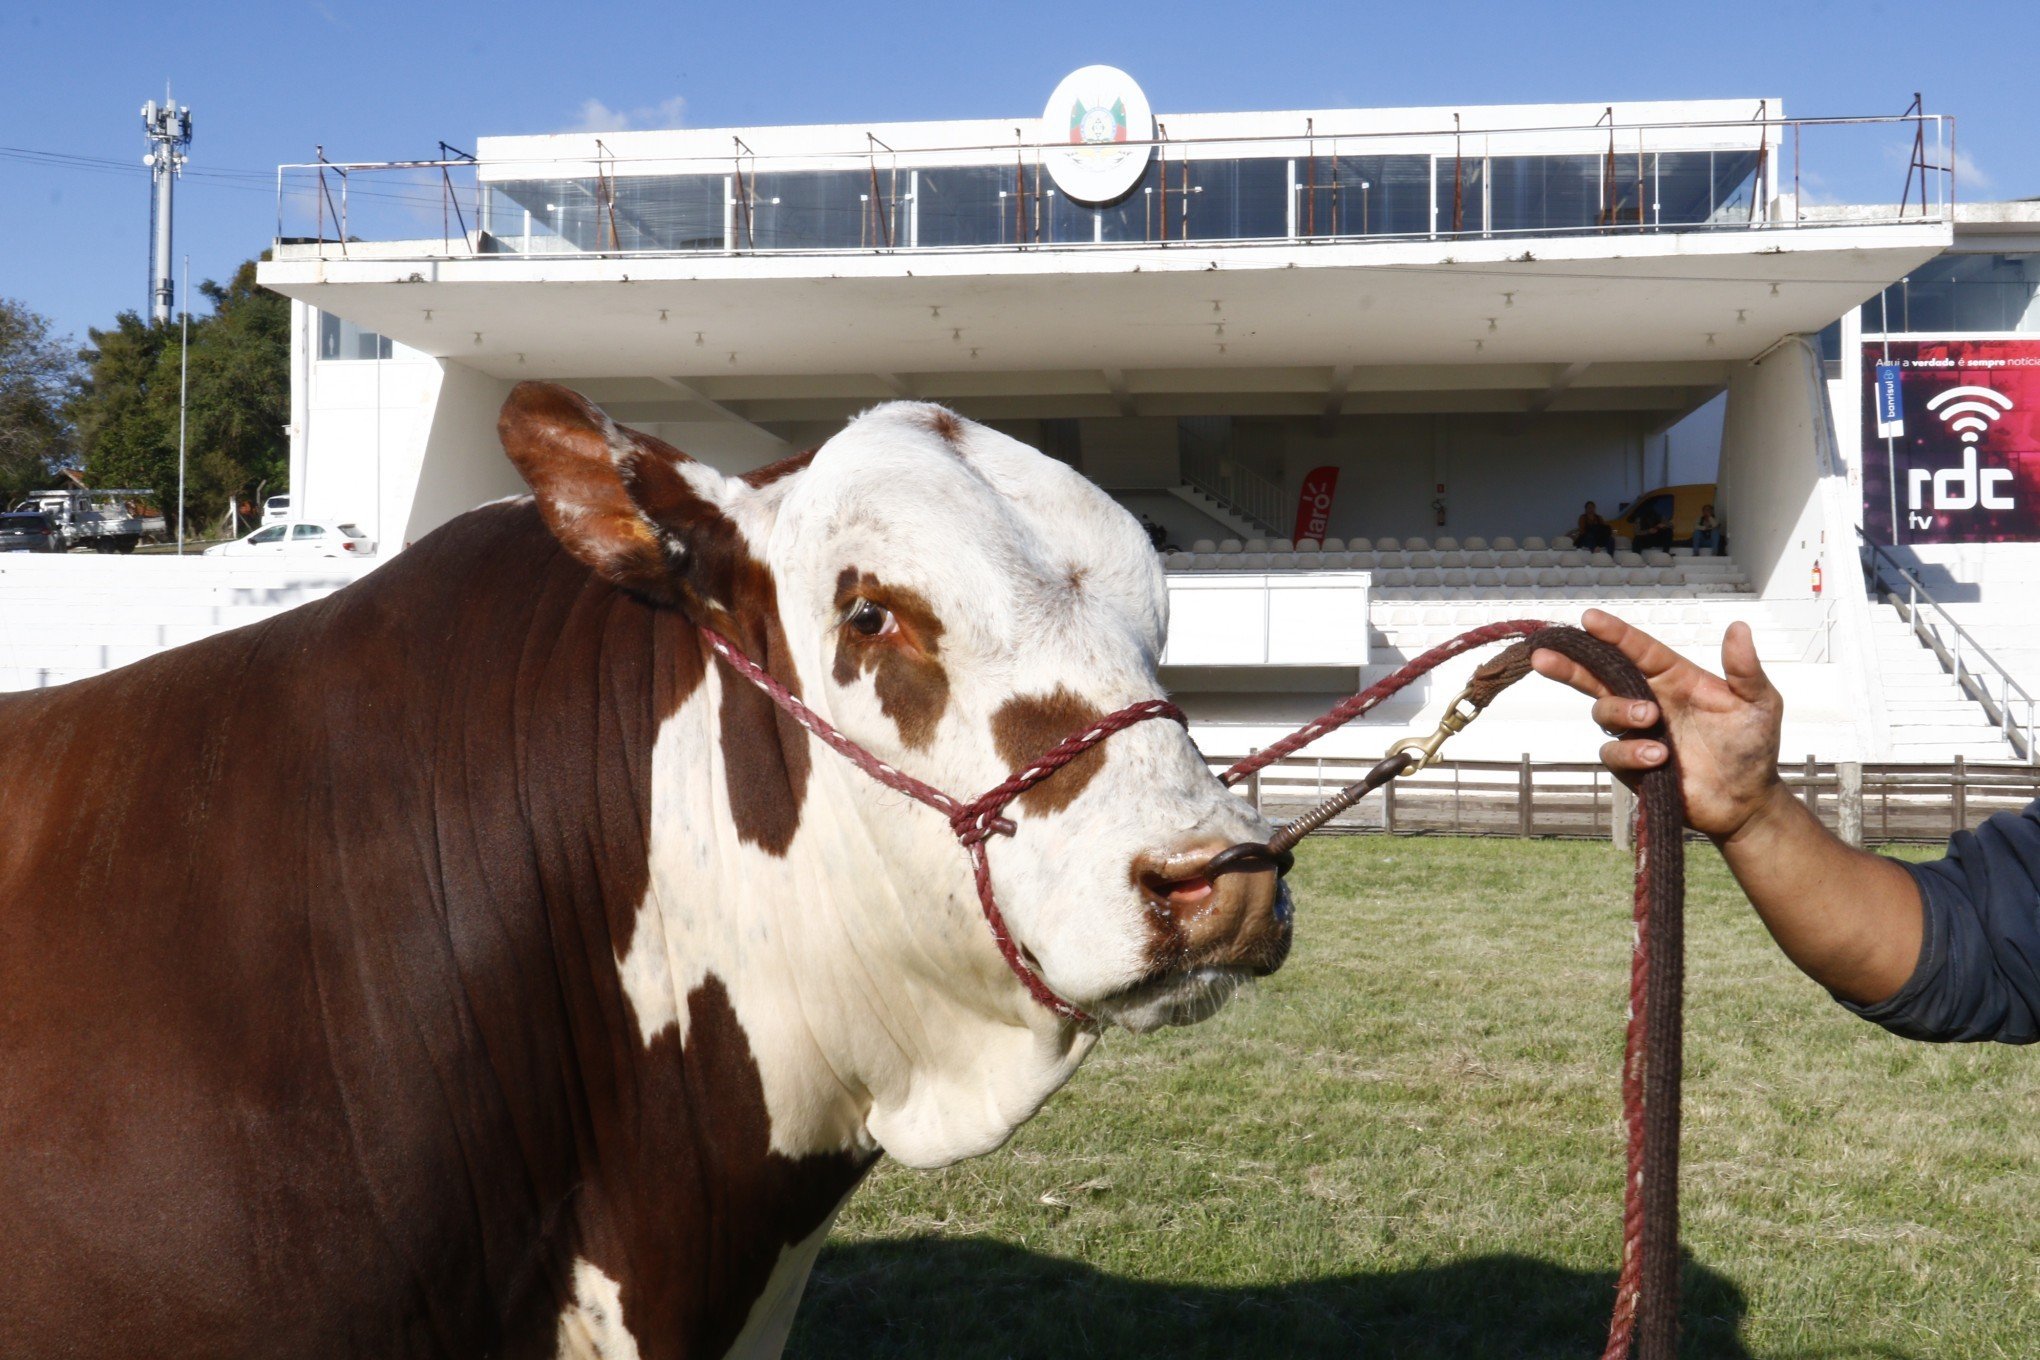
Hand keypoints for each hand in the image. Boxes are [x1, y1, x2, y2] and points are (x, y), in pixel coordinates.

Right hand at [1531, 609, 1787, 843]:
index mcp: (1674, 678)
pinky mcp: (1632, 764)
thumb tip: (1738, 627)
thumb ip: (1744, 668)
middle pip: (1598, 676)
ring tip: (1650, 720)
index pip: (1637, 650)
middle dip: (1569, 665)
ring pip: (1602, 712)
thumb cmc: (1753, 746)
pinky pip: (1612, 753)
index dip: (1613, 634)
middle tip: (1544, 658)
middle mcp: (1649, 699)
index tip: (1589, 618)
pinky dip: (1630, 752)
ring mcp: (1637, 732)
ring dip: (1619, 711)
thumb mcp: (1760, 702)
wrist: (1746, 800)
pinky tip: (1657, 757)